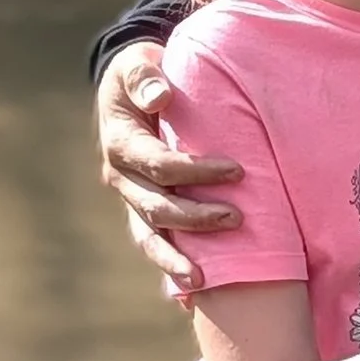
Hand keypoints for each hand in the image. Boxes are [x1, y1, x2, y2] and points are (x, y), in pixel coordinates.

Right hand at [95, 45, 244, 295]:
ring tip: (203, 279)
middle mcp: (121, 178)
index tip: (238, 170)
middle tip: (238, 219)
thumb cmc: (141, 74)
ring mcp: (131, 199)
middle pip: (157, 207)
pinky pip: (154, 243)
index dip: (196, 171)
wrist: (131, 89)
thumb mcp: (138, 65)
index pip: (159, 165)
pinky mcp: (143, 210)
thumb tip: (159, 96)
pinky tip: (191, 295)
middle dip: (196, 217)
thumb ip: (145, 76)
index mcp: (121, 145)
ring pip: (150, 236)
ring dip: (176, 257)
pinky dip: (169, 268)